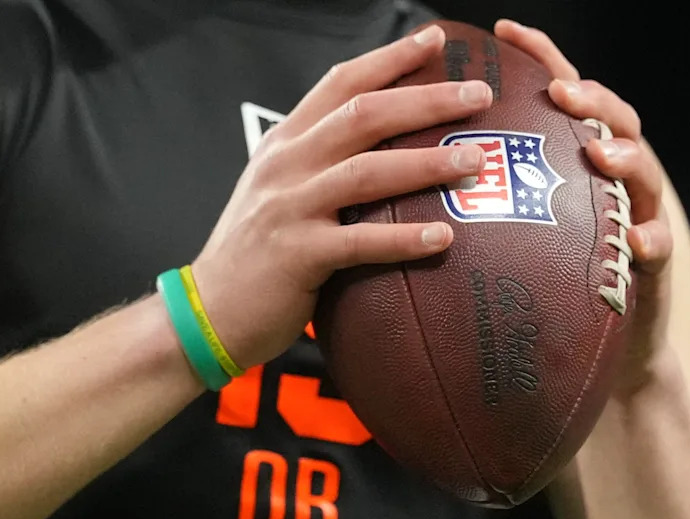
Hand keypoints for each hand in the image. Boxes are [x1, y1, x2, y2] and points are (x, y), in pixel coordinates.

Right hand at [191, 26, 491, 369]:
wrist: (211, 308)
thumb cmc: (256, 253)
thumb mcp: (278, 191)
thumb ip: (319, 164)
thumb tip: (384, 153)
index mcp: (285, 143)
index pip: (340, 83)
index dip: (389, 58)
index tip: (434, 40)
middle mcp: (287, 165)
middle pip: (364, 115)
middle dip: (426, 99)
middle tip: (478, 94)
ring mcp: (289, 207)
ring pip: (366, 172)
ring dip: (425, 162)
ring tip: (474, 160)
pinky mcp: (297, 254)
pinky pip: (360, 242)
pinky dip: (403, 239)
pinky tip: (443, 237)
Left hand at [495, 19, 673, 395]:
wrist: (580, 352)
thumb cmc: (530, 282)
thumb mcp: (495, 232)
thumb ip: (465, 195)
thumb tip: (390, 173)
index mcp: (564, 162)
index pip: (553, 98)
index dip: (538, 59)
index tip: (502, 32)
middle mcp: (604, 180)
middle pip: (610, 120)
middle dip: (590, 98)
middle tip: (560, 91)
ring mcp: (634, 216)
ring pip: (644, 173)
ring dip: (627, 159)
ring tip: (601, 155)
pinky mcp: (651, 263)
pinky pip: (659, 246)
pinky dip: (652, 240)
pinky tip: (639, 243)